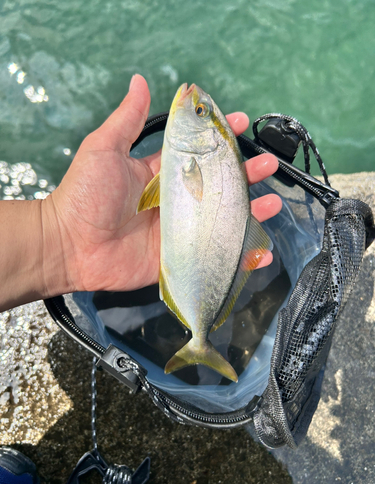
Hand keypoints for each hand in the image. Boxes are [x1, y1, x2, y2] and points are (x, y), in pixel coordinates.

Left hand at [45, 75, 281, 293]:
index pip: (198, 152)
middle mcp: (175, 201)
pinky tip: (262, 250)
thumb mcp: (104, 149)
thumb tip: (140, 80)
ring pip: (222, 219)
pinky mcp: (180, 257)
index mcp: (161, 173)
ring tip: (274, 201)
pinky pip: (214, 256)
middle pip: (218, 186)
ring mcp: (180, 230)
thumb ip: (128, 119)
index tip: (239, 122)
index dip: (219, 137)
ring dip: (251, 211)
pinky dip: (240, 256)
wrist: (69, 245)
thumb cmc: (84, 194)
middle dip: (244, 173)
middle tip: (267, 164)